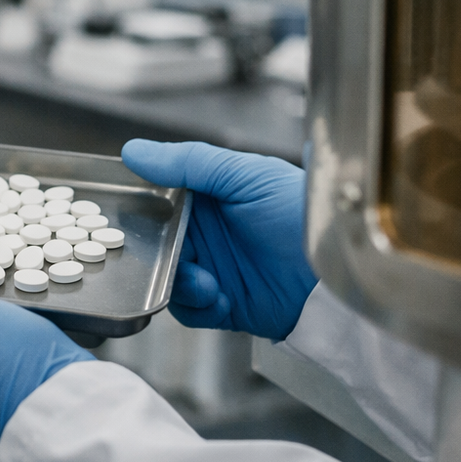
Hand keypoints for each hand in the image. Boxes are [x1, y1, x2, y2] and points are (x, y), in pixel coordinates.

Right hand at [122, 139, 315, 339]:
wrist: (333, 276)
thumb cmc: (301, 216)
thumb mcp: (246, 175)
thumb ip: (189, 162)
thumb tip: (135, 152)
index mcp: (210, 195)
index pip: (160, 197)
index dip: (143, 206)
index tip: (127, 212)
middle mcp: (208, 232)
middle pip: (156, 242)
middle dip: (156, 252)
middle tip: (168, 254)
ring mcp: (214, 267)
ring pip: (166, 276)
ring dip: (180, 281)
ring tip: (206, 282)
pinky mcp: (223, 303)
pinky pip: (188, 309)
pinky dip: (198, 306)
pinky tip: (221, 297)